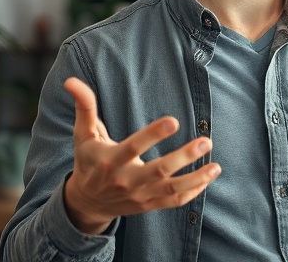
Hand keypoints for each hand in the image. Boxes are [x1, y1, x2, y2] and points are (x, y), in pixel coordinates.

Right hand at [62, 77, 221, 233]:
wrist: (86, 202)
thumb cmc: (88, 161)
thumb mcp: (83, 135)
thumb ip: (84, 106)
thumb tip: (71, 80)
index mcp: (111, 160)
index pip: (133, 147)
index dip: (152, 135)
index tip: (173, 120)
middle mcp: (126, 180)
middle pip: (158, 171)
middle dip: (184, 157)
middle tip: (206, 141)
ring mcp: (140, 195)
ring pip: (171, 190)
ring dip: (196, 178)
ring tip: (216, 165)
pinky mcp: (149, 205)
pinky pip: (175, 202)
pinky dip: (194, 192)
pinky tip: (209, 177)